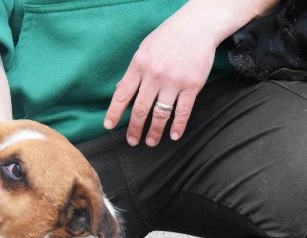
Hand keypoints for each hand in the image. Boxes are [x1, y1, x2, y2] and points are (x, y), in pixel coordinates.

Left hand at [103, 11, 218, 146]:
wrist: (197, 26)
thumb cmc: (170, 36)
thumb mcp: (145, 48)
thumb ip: (134, 71)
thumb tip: (121, 90)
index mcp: (140, 65)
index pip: (122, 94)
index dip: (114, 113)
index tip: (109, 126)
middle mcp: (154, 75)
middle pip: (140, 109)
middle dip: (134, 128)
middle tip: (132, 141)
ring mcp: (173, 82)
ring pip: (160, 114)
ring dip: (154, 131)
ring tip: (151, 142)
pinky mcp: (191, 86)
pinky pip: (183, 111)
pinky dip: (178, 126)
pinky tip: (174, 136)